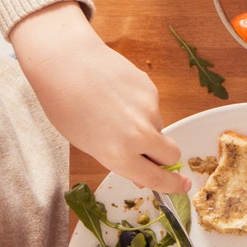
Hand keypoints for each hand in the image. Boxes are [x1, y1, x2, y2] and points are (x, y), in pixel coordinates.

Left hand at [8, 3, 185, 193]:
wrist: (65, 61)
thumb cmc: (63, 103)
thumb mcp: (85, 142)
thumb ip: (117, 158)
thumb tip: (139, 171)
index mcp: (118, 154)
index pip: (156, 178)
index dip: (172, 185)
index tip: (182, 185)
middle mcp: (139, 135)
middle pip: (171, 154)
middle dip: (164, 155)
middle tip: (146, 148)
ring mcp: (149, 111)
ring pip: (157, 127)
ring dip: (143, 125)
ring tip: (113, 110)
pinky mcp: (151, 91)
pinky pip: (151, 106)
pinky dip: (138, 105)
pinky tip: (115, 94)